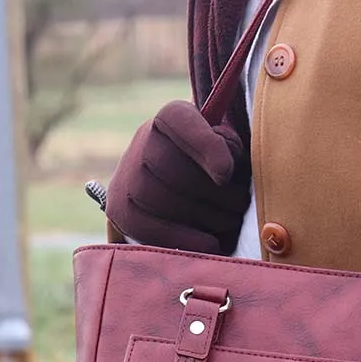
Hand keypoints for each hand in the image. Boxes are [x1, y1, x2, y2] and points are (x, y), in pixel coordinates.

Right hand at [105, 100, 249, 253]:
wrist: (179, 193)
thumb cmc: (217, 170)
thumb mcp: (230, 150)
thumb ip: (230, 151)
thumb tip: (222, 173)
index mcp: (172, 118)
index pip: (179, 119)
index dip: (204, 145)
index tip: (226, 173)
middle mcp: (143, 141)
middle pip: (172, 168)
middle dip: (214, 192)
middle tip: (240, 204)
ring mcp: (126, 175)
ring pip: (160, 199)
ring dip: (205, 216)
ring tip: (230, 221)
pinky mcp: (120, 209)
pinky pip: (148, 227)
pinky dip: (184, 239)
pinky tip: (210, 243)